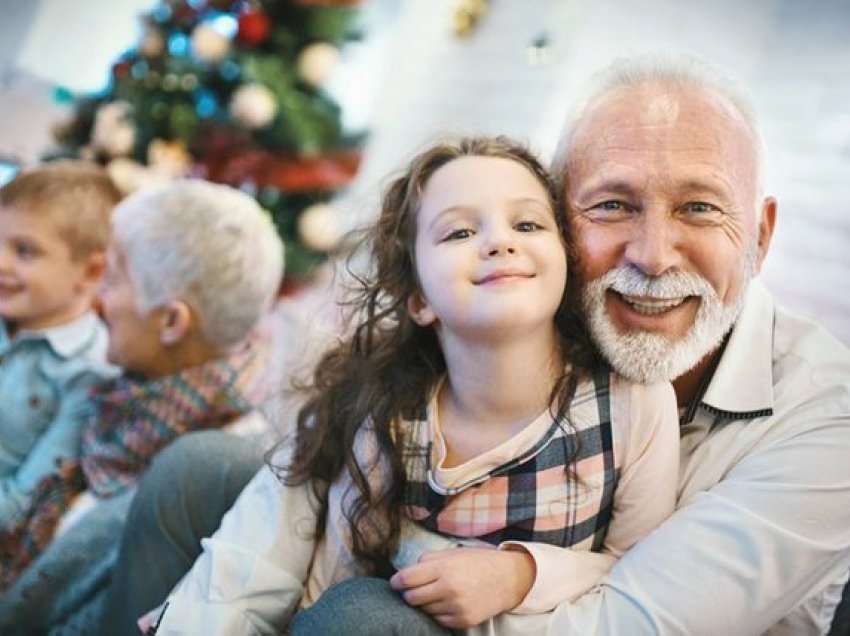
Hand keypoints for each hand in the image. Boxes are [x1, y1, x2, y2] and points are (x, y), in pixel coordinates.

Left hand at [389, 547, 535, 628]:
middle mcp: (448, 588)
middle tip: (415, 589)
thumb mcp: (452, 552)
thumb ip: (427, 560)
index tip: (396, 583)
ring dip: (425, 603)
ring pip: (424, 610)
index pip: (406, 579)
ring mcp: (456, 607)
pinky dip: (438, 612)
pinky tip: (447, 602)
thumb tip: (406, 572)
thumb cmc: (476, 562)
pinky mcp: (462, 621)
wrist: (507, 579)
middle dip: (409, 593)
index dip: (396, 582)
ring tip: (436, 593)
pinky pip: (438, 620)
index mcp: (443, 568)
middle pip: (411, 598)